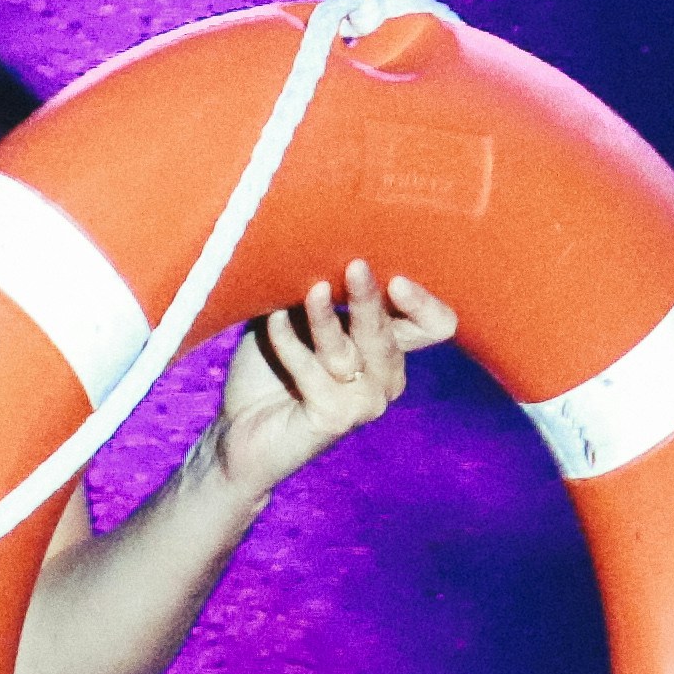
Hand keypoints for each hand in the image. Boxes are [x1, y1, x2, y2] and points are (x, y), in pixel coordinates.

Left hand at [200, 260, 459, 502]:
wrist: (239, 431)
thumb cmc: (269, 370)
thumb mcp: (297, 317)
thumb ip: (319, 288)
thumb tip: (322, 243)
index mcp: (387, 349)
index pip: (434, 325)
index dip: (425, 303)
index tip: (397, 278)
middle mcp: (385, 378)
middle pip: (389, 332)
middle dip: (370, 298)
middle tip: (355, 266)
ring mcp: (365, 402)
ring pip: (351, 349)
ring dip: (325, 318)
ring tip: (309, 289)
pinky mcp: (336, 419)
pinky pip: (313, 370)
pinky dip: (290, 342)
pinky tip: (272, 321)